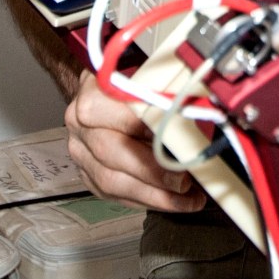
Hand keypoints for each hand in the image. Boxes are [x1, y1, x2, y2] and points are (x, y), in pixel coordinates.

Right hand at [64, 73, 206, 211]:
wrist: (102, 91)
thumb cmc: (131, 81)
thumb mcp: (148, 76)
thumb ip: (165, 91)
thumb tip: (198, 112)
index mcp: (93, 95)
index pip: (121, 116)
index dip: (149, 131)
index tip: (179, 144)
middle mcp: (80, 127)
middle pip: (113, 154)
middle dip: (153, 173)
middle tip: (185, 183)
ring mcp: (81, 154)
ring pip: (111, 182)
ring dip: (154, 196)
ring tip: (187, 200)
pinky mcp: (87, 175)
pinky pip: (115, 195)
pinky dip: (146, 201)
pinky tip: (171, 202)